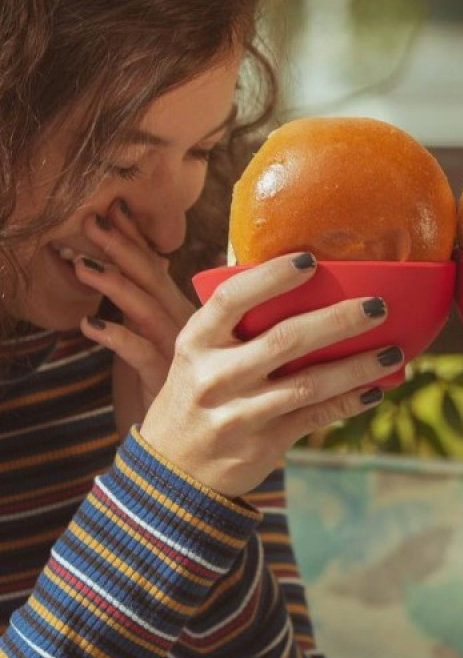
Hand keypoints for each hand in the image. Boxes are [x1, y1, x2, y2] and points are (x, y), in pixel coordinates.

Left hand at [75, 202, 194, 432]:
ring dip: (113, 283)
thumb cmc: (167, 396)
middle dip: (121, 246)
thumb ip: (148, 309)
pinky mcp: (165, 380)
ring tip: (79, 262)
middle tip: (92, 217)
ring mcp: (179, 351)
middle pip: (153, 277)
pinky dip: (115, 336)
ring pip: (147, 307)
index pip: (157, 266)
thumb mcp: (154, 346)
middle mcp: (187, 325)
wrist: (186, 451)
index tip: (113, 206)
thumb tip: (146, 269)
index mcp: (184, 312)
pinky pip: (139, 353)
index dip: (134, 236)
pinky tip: (88, 323)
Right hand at [137, 252, 395, 496]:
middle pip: (285, 340)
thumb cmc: (198, 393)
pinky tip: (375, 390)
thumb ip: (235, 322)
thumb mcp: (198, 354)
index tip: (310, 261)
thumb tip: (296, 273)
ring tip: (393, 351)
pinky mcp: (263, 443)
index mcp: (196, 342)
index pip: (232, 299)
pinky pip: (316, 417)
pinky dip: (349, 402)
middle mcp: (215, 376)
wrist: (173, 471)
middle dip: (337, 321)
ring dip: (357, 366)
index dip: (271, 277)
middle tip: (377, 305)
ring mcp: (239, 413)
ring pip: (309, 384)